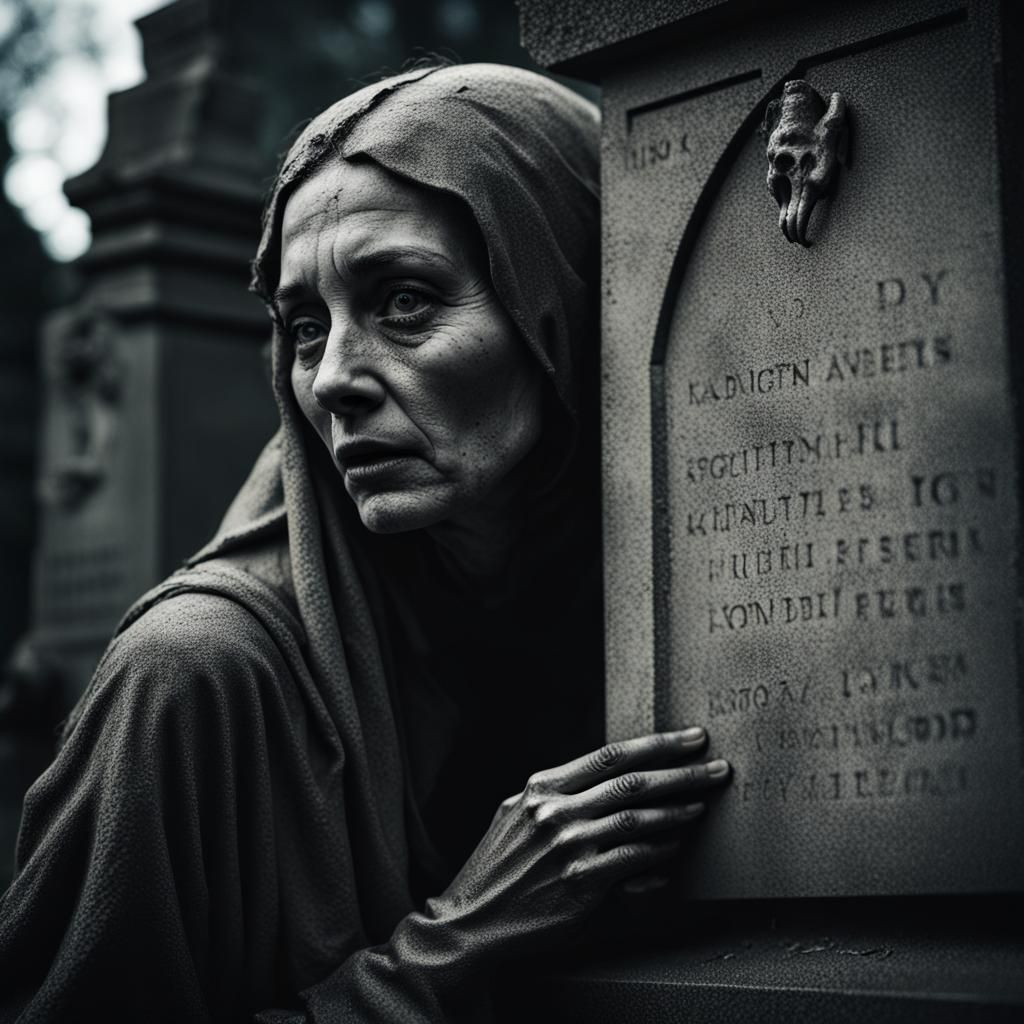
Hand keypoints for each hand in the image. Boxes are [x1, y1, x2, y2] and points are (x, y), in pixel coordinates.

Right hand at [423, 729, 728, 966]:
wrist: (471, 921)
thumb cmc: (498, 868)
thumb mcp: (517, 815)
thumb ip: (559, 795)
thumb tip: (612, 783)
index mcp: (541, 788)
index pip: (610, 755)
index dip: (657, 744)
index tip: (690, 739)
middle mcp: (554, 811)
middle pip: (632, 781)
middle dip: (682, 772)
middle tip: (716, 769)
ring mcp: (567, 847)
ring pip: (638, 818)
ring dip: (679, 812)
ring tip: (701, 807)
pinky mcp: (581, 885)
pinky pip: (635, 861)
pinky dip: (661, 853)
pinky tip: (676, 848)